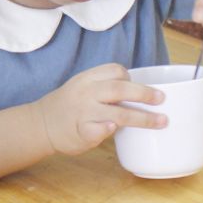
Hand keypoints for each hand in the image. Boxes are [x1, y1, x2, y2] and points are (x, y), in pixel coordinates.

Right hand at [31, 63, 166, 155]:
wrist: (41, 124)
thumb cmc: (69, 106)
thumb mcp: (82, 87)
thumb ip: (105, 88)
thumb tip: (141, 94)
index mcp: (88, 79)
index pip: (115, 71)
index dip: (131, 78)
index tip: (142, 88)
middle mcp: (86, 93)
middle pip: (120, 89)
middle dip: (144, 94)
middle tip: (161, 100)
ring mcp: (83, 113)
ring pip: (117, 113)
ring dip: (141, 118)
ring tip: (160, 122)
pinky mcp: (81, 132)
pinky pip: (99, 130)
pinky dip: (108, 130)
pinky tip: (114, 131)